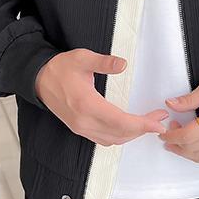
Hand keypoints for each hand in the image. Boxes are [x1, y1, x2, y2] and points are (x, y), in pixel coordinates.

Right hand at [35, 48, 167, 145]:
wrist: (39, 79)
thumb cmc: (60, 68)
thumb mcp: (82, 58)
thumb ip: (103, 62)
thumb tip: (123, 64)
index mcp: (86, 105)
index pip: (120, 121)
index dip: (142, 125)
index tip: (158, 123)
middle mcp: (84, 121)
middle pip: (120, 134)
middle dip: (143, 129)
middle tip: (159, 119)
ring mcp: (81, 127)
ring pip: (113, 139)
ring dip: (133, 134)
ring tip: (149, 123)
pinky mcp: (79, 128)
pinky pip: (104, 139)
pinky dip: (120, 136)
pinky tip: (130, 128)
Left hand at [161, 63, 198, 164]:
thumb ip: (189, 99)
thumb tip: (170, 104)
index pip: (189, 135)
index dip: (172, 136)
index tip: (164, 132)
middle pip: (194, 149)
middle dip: (176, 144)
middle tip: (170, 134)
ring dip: (187, 153)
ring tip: (179, 143)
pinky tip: (194, 149)